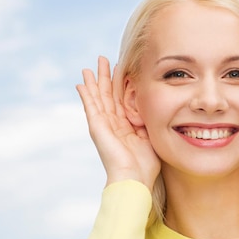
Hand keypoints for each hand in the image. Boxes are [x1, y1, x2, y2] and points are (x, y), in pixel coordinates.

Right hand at [77, 56, 160, 189]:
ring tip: (89, 67)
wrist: (134, 178)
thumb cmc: (146, 165)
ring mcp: (104, 125)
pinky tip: (81, 84)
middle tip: (103, 59)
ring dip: (94, 81)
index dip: (121, 84)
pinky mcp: (97, 126)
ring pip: (98, 97)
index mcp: (126, 126)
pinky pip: (90, 106)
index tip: (122, 68)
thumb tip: (157, 108)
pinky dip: (85, 95)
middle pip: (107, 95)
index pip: (122, 100)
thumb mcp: (151, 137)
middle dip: (105, 77)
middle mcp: (113, 124)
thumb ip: (150, 122)